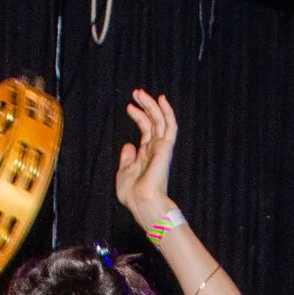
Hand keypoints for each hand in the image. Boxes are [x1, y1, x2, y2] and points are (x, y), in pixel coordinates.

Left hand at [114, 88, 178, 227]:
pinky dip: (167, 112)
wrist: (141, 202)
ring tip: (140, 93)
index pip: (146, 130)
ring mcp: (162, 147)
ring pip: (160, 120)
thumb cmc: (132, 193)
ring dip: (152, 105)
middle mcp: (156, 149)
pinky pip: (170, 126)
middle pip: (153, 122)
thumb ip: (127, 158)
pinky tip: (161, 99)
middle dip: (145, 106)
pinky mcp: (166, 147)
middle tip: (136, 93)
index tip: (129, 106)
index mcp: (147, 154)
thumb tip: (128, 145)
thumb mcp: (124, 172)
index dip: (138, 116)